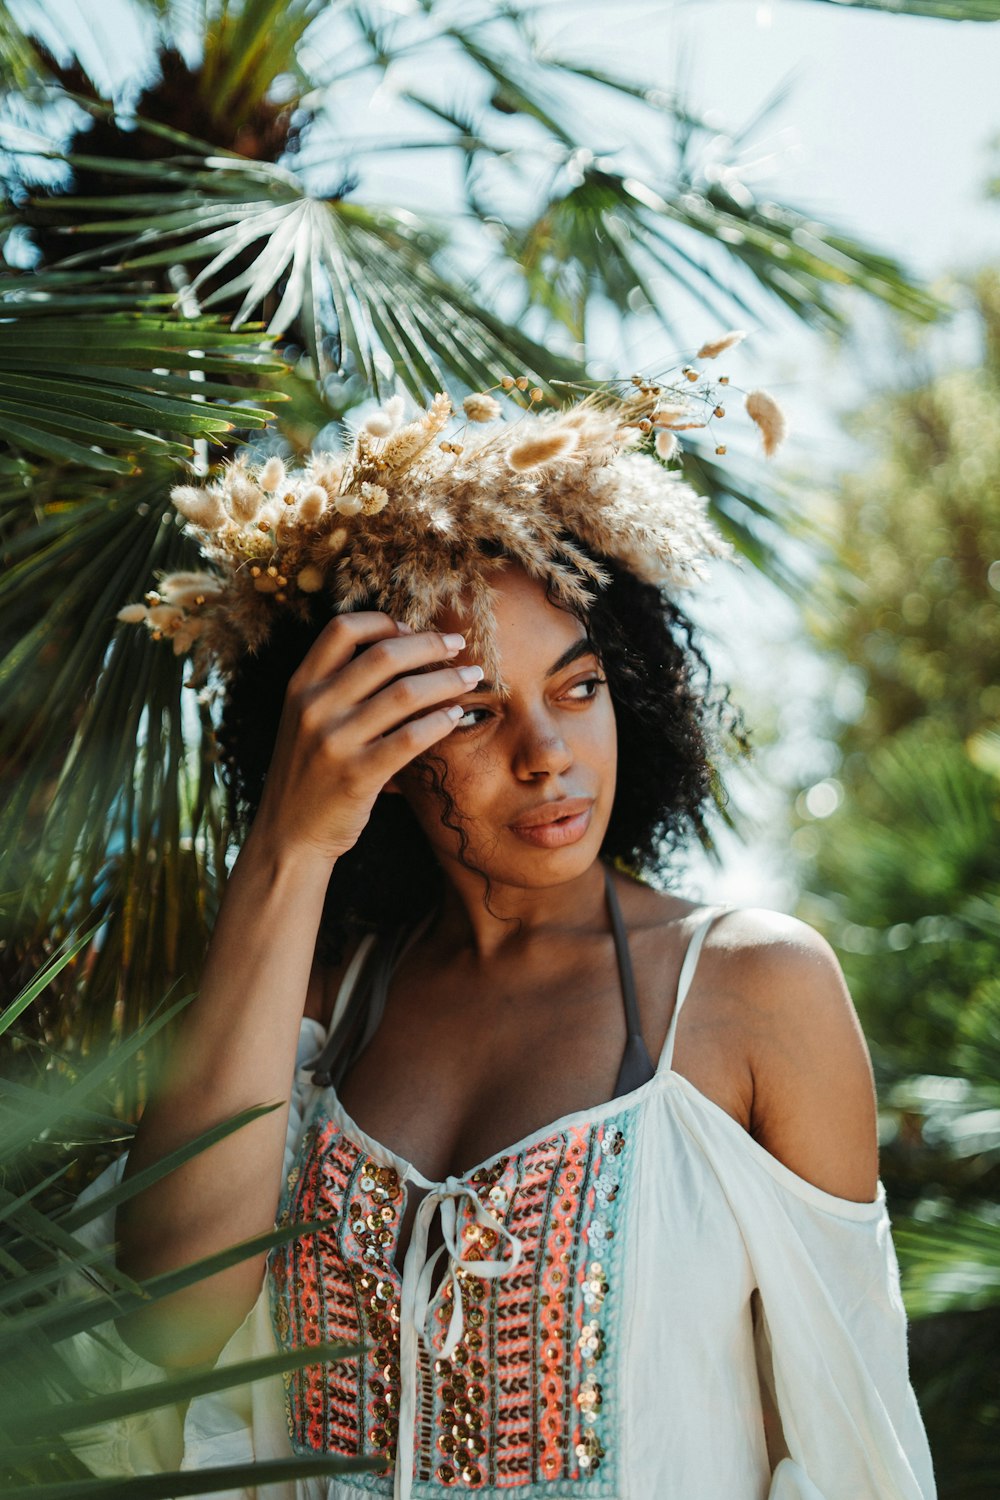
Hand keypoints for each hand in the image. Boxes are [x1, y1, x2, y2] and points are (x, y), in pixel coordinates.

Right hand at [249, 612, 478, 864]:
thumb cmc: (309, 773)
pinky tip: (455, 717)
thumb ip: (338, 687)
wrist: (288, 834)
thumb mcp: (305, 720)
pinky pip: (410, 738)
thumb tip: (402, 650)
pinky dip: (439, 722)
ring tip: (470, 678)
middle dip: (429, 644)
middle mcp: (314, 707)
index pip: (342, 630)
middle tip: (457, 644)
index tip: (412, 628)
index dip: (383, 621)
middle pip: (384, 654)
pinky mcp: (357, 776)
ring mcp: (334, 741)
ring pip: (405, 693)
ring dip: (447, 680)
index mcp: (301, 686)